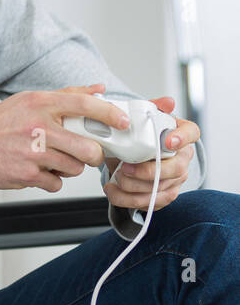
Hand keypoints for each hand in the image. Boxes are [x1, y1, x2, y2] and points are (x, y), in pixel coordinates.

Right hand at [0, 83, 129, 191]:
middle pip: (88, 148)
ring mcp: (32, 153)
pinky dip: (51, 180)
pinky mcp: (25, 174)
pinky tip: (38, 170)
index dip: (110, 115)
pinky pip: (56, 184)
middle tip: (86, 152)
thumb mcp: (29, 101)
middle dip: (93, 154)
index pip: (85, 105)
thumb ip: (67, 95)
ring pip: (74, 168)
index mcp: (40, 104)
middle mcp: (37, 127)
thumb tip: (99, 89)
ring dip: (69, 167)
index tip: (123, 122)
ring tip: (53, 159)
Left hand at [102, 95, 197, 211]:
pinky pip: (152, 203)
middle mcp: (182, 157)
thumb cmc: (138, 135)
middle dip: (148, 172)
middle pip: (175, 169)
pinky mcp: (164, 194)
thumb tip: (167, 102)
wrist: (127, 153)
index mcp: (179, 134)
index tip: (168, 141)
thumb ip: (150, 108)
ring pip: (162, 189)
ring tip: (114, 181)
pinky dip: (128, 200)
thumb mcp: (140, 118)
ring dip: (134, 188)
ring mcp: (175, 178)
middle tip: (124, 169)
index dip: (182, 138)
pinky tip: (114, 191)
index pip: (191, 132)